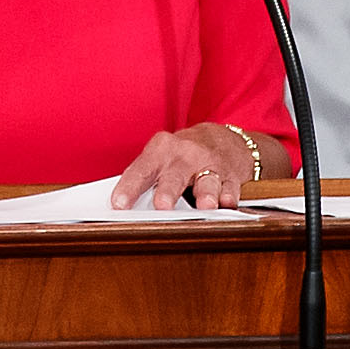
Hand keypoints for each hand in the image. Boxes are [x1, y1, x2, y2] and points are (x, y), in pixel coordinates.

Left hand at [109, 123, 256, 210]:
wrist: (221, 140)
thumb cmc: (181, 156)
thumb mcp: (160, 159)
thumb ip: (145, 180)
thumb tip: (122, 208)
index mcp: (161, 150)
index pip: (142, 170)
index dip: (129, 187)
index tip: (119, 204)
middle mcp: (185, 155)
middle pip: (175, 175)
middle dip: (168, 191)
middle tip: (162, 206)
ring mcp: (210, 164)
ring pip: (207, 180)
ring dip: (206, 193)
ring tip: (205, 205)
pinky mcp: (231, 176)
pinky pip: (231, 187)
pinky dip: (229, 196)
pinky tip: (227, 202)